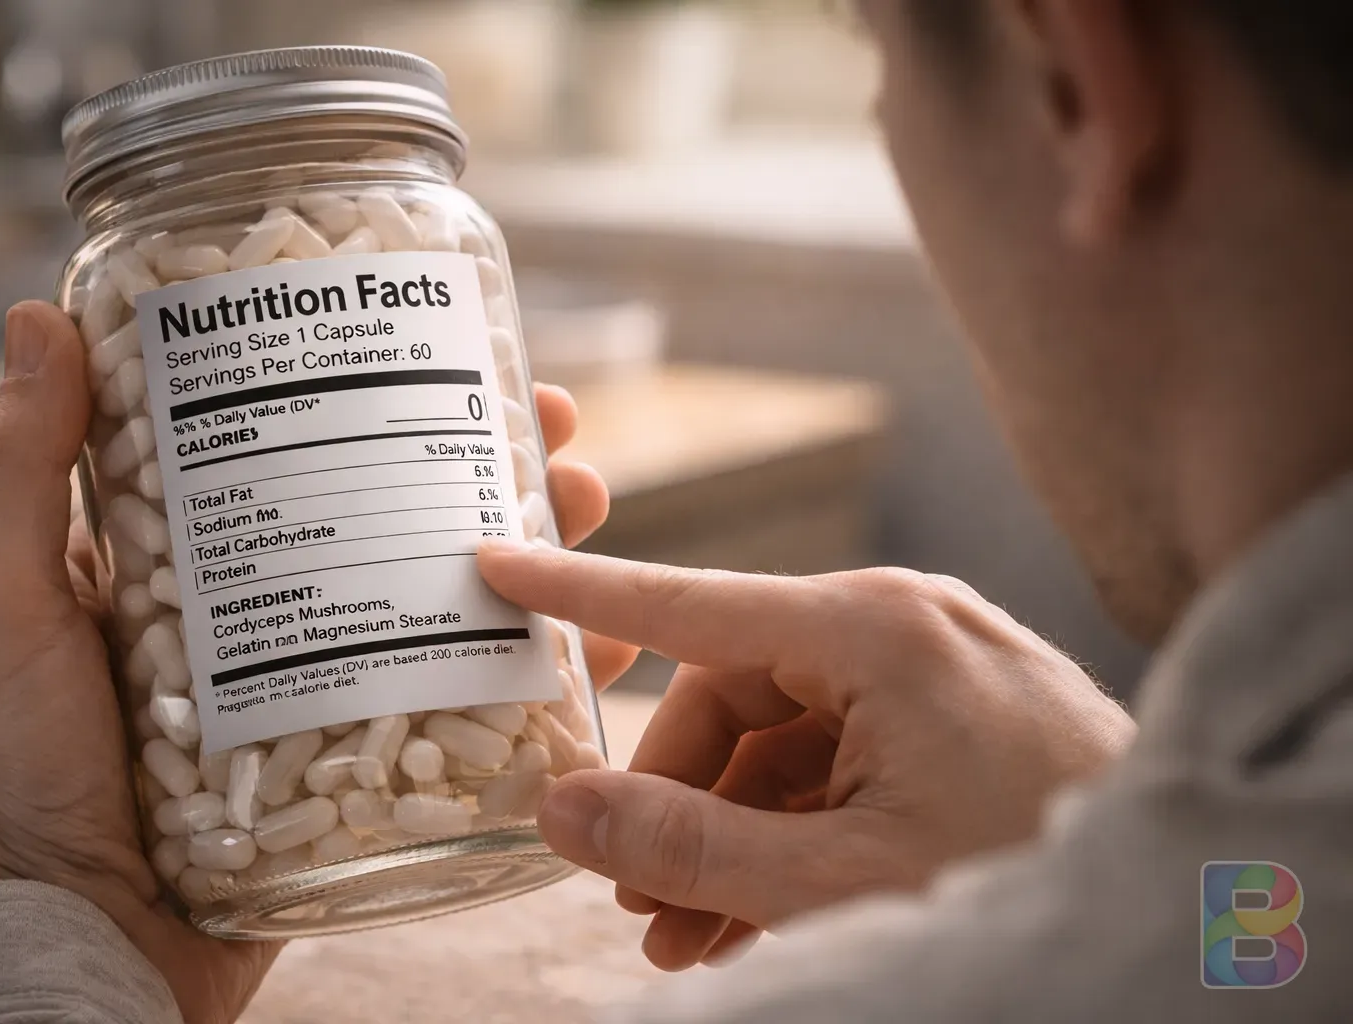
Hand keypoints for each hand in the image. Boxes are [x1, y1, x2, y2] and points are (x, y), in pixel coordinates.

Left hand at [0, 300, 627, 1023]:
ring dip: (538, 553)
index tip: (457, 348)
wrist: (79, 940)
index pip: (314, 450)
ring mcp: (334, 689)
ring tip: (589, 511)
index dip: (390, 396)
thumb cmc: (19, 772)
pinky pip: (468, 709)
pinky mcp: (372, 766)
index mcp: (202, 558)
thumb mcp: (4, 606)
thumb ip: (15, 472)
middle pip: (408, 516)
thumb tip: (40, 316)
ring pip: (456, 600)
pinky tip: (594, 649)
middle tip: (554, 433)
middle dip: (492, 465)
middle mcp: (280, 611)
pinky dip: (540, 680)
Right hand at [477, 545, 1135, 971]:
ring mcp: (932, 669)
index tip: (499, 565)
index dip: (582, 593)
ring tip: (683, 940)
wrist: (1183, 908)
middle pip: (731, 696)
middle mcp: (898, 624)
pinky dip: (789, 832)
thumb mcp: (832, 879)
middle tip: (630, 899)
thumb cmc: (1019, 878)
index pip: (688, 602)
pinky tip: (749, 918)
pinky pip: (838, 761)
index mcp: (870, 628)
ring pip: (782, 741)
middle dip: (672, 802)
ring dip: (725, 836)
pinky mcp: (956, 717)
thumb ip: (686, 845)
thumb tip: (562, 811)